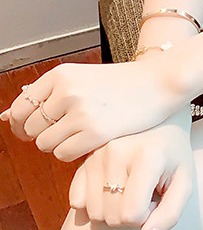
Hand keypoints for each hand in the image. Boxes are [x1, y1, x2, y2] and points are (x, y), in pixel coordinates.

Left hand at [0, 58, 184, 161]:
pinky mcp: (94, 132)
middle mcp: (67, 91)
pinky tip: (90, 140)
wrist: (159, 82)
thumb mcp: (83, 77)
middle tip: (67, 130)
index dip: (23, 123)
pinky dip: (73, 152)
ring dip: (59, 144)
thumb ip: (48, 95)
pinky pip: (63, 154)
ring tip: (82, 133)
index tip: (38, 127)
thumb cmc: (121, 83)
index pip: (20, 108)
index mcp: (61, 74)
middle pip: (30, 129)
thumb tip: (5, 117)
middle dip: (43, 135)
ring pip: (45, 144)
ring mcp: (80, 112)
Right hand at [68, 110, 194, 229]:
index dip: (146, 215)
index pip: (132, 215)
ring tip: (130, 186)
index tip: (155, 196)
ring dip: (112, 209)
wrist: (160, 120)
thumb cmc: (174, 154)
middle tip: (144, 190)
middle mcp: (116, 150)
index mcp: (146, 155)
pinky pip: (77, 201)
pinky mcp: (84, 158)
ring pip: (93, 212)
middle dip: (129, 214)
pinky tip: (112, 184)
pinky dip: (95, 201)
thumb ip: (169, 215)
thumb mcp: (183, 182)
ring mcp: (96, 153)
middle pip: (111, 216)